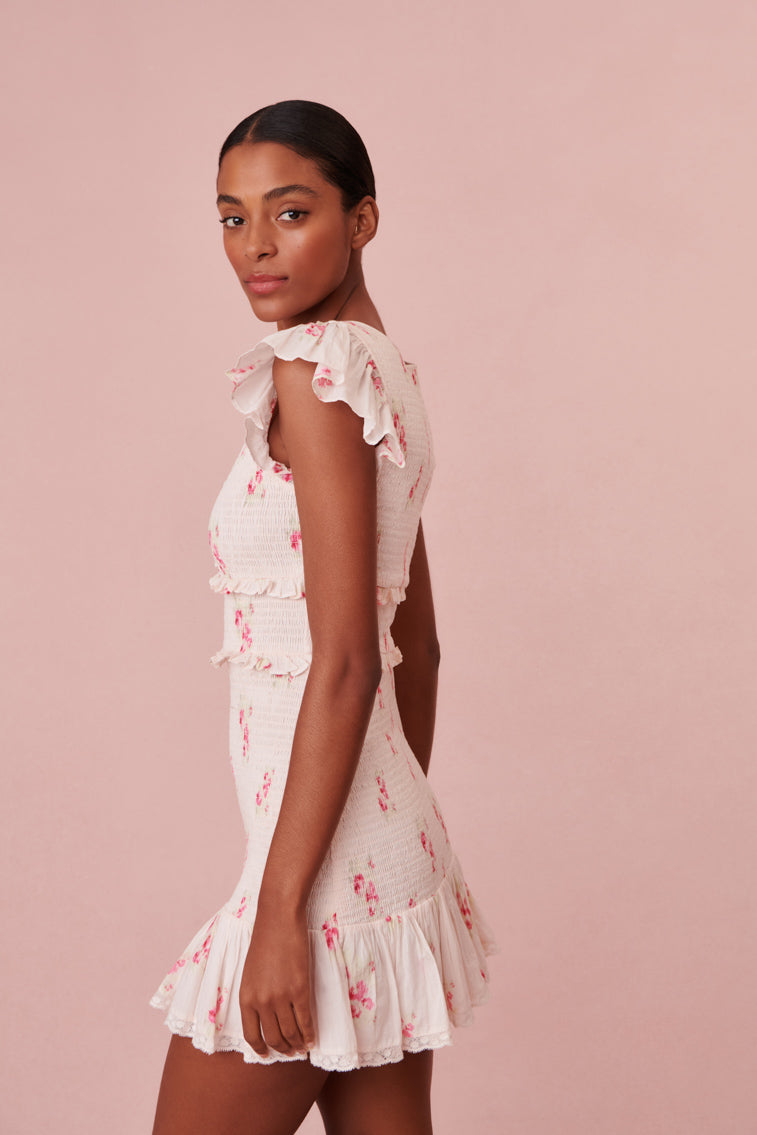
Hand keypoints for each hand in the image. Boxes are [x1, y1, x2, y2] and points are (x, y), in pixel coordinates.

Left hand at [239, 904, 315, 1058]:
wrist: (278, 920)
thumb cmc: (265, 941)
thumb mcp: (250, 973)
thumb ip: (255, 995)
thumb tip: (265, 1015)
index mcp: (245, 998)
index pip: (251, 1035)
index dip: (261, 1049)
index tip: (267, 1055)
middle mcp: (261, 1002)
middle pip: (273, 1038)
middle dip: (282, 1049)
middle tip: (290, 1052)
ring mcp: (281, 997)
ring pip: (290, 1033)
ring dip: (297, 1044)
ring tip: (303, 1047)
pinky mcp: (300, 990)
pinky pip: (305, 1020)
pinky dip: (310, 1033)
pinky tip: (313, 1038)